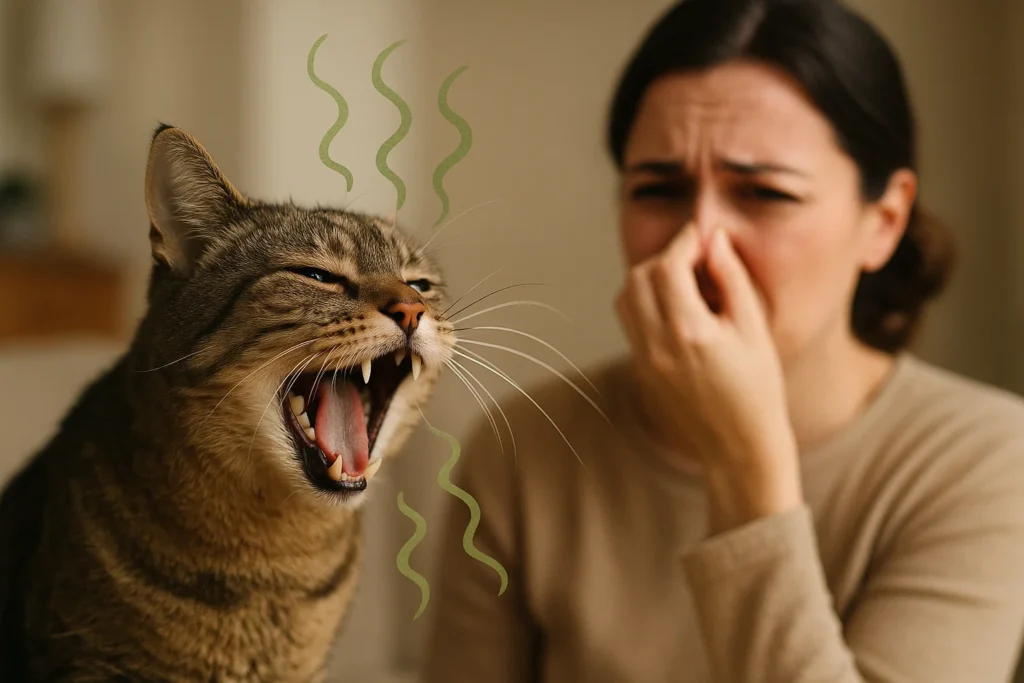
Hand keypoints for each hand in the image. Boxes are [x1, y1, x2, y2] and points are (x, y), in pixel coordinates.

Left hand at [615, 224, 801, 531]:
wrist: (738, 446)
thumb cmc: (758, 388)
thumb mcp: (754, 329)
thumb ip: (732, 279)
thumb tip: (714, 239)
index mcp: (690, 333)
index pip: (668, 266)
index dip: (685, 243)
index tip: (703, 237)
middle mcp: (657, 345)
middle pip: (639, 277)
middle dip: (665, 258)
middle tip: (697, 259)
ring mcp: (644, 359)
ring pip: (626, 297)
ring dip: (650, 278)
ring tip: (687, 283)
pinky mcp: (640, 368)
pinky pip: (630, 320)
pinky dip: (645, 301)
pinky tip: (679, 308)